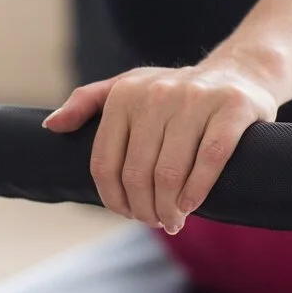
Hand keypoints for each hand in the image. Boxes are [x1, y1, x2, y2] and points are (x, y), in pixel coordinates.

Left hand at [42, 62, 277, 233]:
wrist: (240, 72)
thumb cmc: (176, 91)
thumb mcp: (129, 87)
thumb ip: (87, 102)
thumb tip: (51, 126)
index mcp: (125, 94)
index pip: (106, 162)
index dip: (113, 198)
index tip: (126, 213)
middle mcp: (157, 94)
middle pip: (138, 173)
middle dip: (143, 209)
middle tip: (154, 221)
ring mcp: (197, 100)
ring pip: (170, 172)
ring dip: (169, 208)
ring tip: (173, 220)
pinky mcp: (233, 108)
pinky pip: (209, 160)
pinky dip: (196, 191)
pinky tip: (191, 205)